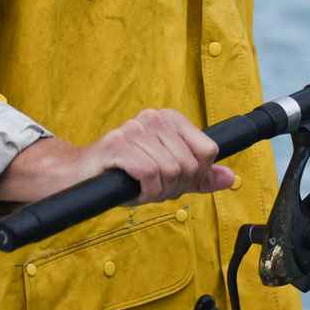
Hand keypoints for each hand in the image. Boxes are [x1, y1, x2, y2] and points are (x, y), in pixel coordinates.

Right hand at [0, 108, 234, 204]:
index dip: (195, 175)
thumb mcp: (167, 175)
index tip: (175, 181)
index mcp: (170, 120)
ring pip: (170, 171)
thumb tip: (230, 178)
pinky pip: (149, 174)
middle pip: (189, 164)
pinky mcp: (118, 145)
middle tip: (153, 188)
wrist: (78, 177)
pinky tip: (133, 189)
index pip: (207, 151)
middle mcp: (153, 118)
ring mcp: (134, 129)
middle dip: (174, 186)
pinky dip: (144, 191)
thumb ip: (199, 176)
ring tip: (140, 188)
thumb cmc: (124, 175)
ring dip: (156, 191)